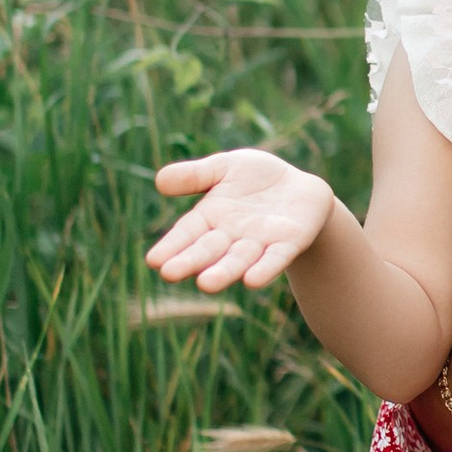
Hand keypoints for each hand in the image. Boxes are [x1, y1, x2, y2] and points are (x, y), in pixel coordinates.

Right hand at [149, 148, 335, 293]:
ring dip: (223, 272)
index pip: (186, 234)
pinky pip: (275, 258)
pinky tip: (252, 280)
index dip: (171, 246)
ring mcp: (259, 243)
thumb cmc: (255, 178)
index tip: (153, 260)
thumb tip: (159, 180)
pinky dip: (264, 269)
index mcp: (210, 218)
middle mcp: (231, 236)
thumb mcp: (224, 167)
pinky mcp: (288, 244)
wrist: (298, 187)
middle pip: (208, 251)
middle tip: (169, 273)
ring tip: (206, 284)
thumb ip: (195, 175)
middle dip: (190, 262)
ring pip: (239, 260)